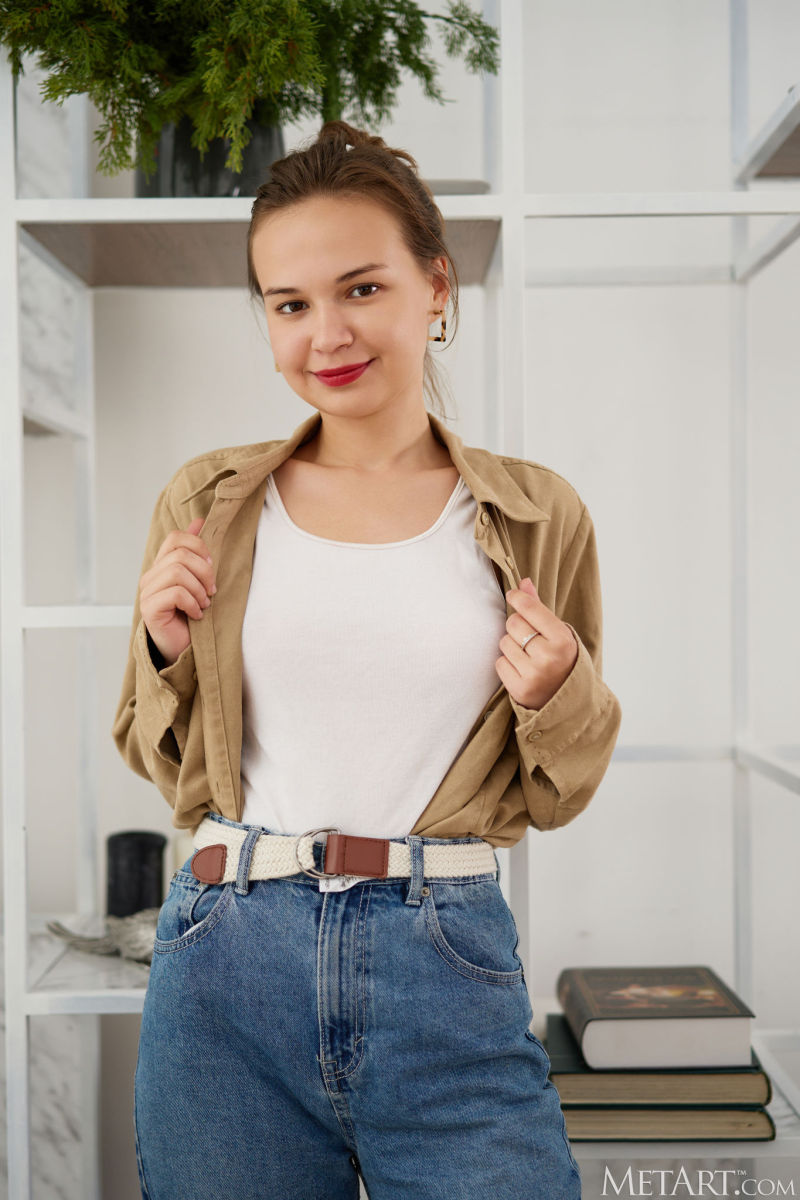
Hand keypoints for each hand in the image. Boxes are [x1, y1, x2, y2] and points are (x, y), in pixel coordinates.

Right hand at [139, 517, 215, 666]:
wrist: (186, 649)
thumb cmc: (193, 616)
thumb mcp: (200, 579)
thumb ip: (196, 552)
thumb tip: (199, 521)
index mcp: (162, 566)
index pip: (176, 537)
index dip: (199, 546)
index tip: (212, 566)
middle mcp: (151, 576)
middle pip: (179, 554)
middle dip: (204, 571)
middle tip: (212, 590)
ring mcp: (147, 592)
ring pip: (177, 571)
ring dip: (198, 589)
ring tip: (204, 604)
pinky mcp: (149, 609)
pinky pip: (175, 593)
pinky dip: (192, 603)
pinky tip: (197, 614)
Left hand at [495, 576, 578, 710]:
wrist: (567, 699)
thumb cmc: (561, 659)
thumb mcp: (558, 633)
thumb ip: (539, 608)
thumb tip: (523, 582)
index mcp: (562, 639)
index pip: (530, 608)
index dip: (517, 598)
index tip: (513, 595)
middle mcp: (549, 656)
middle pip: (513, 623)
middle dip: (517, 627)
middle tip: (528, 638)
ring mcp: (534, 674)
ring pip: (504, 643)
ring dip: (511, 646)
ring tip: (527, 656)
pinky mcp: (519, 689)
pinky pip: (499, 663)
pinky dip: (507, 664)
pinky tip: (521, 670)